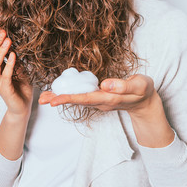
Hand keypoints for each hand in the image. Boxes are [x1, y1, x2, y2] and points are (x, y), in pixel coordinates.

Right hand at [0, 27, 33, 116]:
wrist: (22, 107)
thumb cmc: (20, 87)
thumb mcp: (18, 68)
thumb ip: (14, 57)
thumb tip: (13, 41)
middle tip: (3, 31)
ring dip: (1, 51)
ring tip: (8, 40)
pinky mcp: (5, 89)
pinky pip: (5, 75)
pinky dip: (9, 64)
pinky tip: (14, 55)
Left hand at [39, 74, 174, 146]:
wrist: (144, 101)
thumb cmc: (143, 91)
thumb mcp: (140, 86)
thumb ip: (124, 86)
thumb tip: (104, 84)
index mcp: (109, 98)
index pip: (86, 98)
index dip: (70, 98)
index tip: (55, 100)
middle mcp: (100, 102)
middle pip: (77, 101)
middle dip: (59, 100)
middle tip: (42, 100)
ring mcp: (98, 101)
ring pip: (76, 99)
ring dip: (60, 98)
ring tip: (43, 97)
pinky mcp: (97, 98)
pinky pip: (80, 96)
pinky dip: (68, 95)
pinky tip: (58, 93)